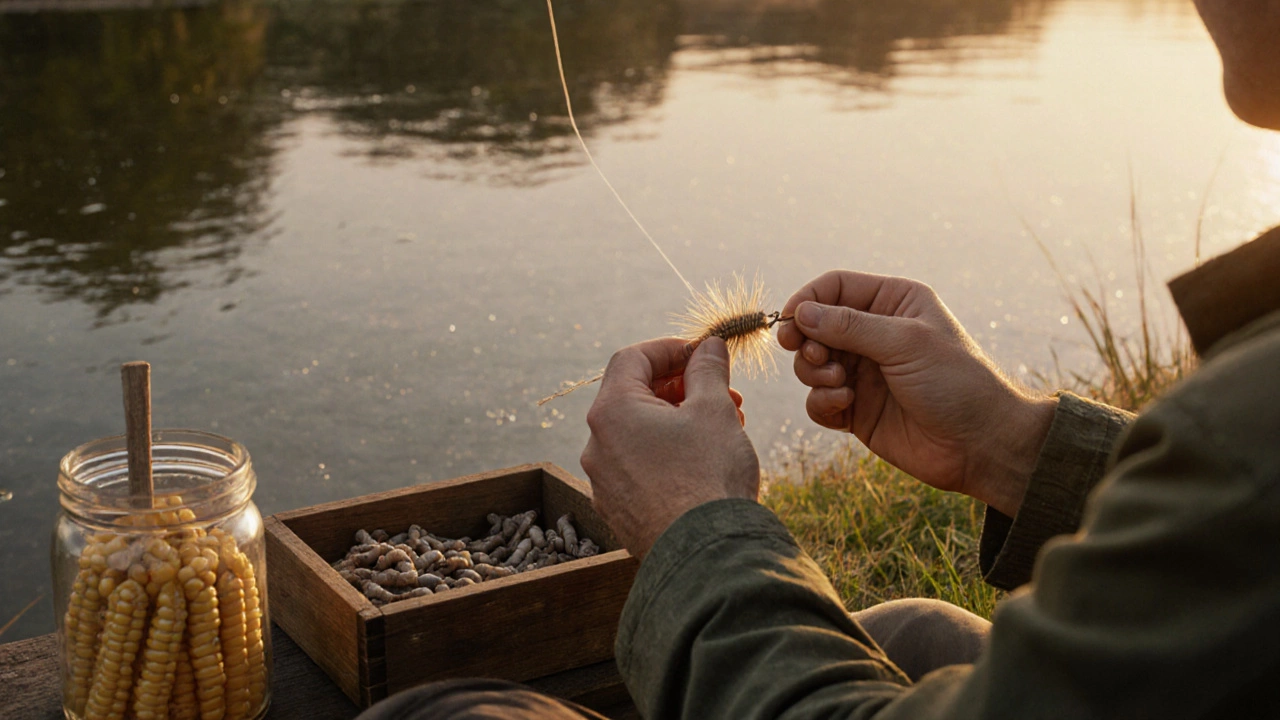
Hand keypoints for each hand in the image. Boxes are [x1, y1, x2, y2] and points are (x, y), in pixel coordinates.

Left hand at [581, 337, 759, 559]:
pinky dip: (666, 455)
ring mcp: (603, 482)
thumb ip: (707, 370)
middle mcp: (596, 445)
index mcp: (612, 412)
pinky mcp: (617, 511)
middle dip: (680, 389)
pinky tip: (702, 464)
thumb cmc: (709, 476)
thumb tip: (708, 346)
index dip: (669, 349)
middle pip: (633, 397)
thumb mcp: (715, 409)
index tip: (702, 354)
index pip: (632, 358)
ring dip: (677, 422)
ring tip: (722, 429)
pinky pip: (638, 469)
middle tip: (723, 394)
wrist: (706, 555)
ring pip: (638, 435)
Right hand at [777, 270, 1055, 516]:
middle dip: (807, 341)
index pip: (835, 287)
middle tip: (814, 356)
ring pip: (811, 363)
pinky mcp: (856, 409)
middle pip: (815, 326)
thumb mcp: (905, 342)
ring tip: (839, 383)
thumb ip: (849, 325)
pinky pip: (818, 400)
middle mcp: (875, 334)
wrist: (981, 445)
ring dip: (814, 372)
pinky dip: (821, 401)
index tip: (789, 321)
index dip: (807, 301)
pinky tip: (844, 404)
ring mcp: (863, 373)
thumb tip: (801, 313)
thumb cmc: (956, 383)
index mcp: (893, 303)